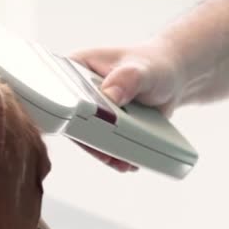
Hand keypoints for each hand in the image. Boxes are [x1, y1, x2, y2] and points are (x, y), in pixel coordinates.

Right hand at [69, 44, 184, 171]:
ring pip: (86, 137)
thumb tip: (110, 95)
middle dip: (89, 139)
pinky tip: (127, 161)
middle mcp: (76, 89)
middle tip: (106, 154)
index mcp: (75, 66)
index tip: (82, 126)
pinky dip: (113, 155)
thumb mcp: (142, 70)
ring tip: (121, 162)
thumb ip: (127, 79)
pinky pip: (100, 145)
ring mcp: (88, 110)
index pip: (59, 91)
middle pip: (71, 119)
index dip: (67, 109)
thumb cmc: (153, 66)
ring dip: (102, 152)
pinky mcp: (100, 126)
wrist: (170, 80)